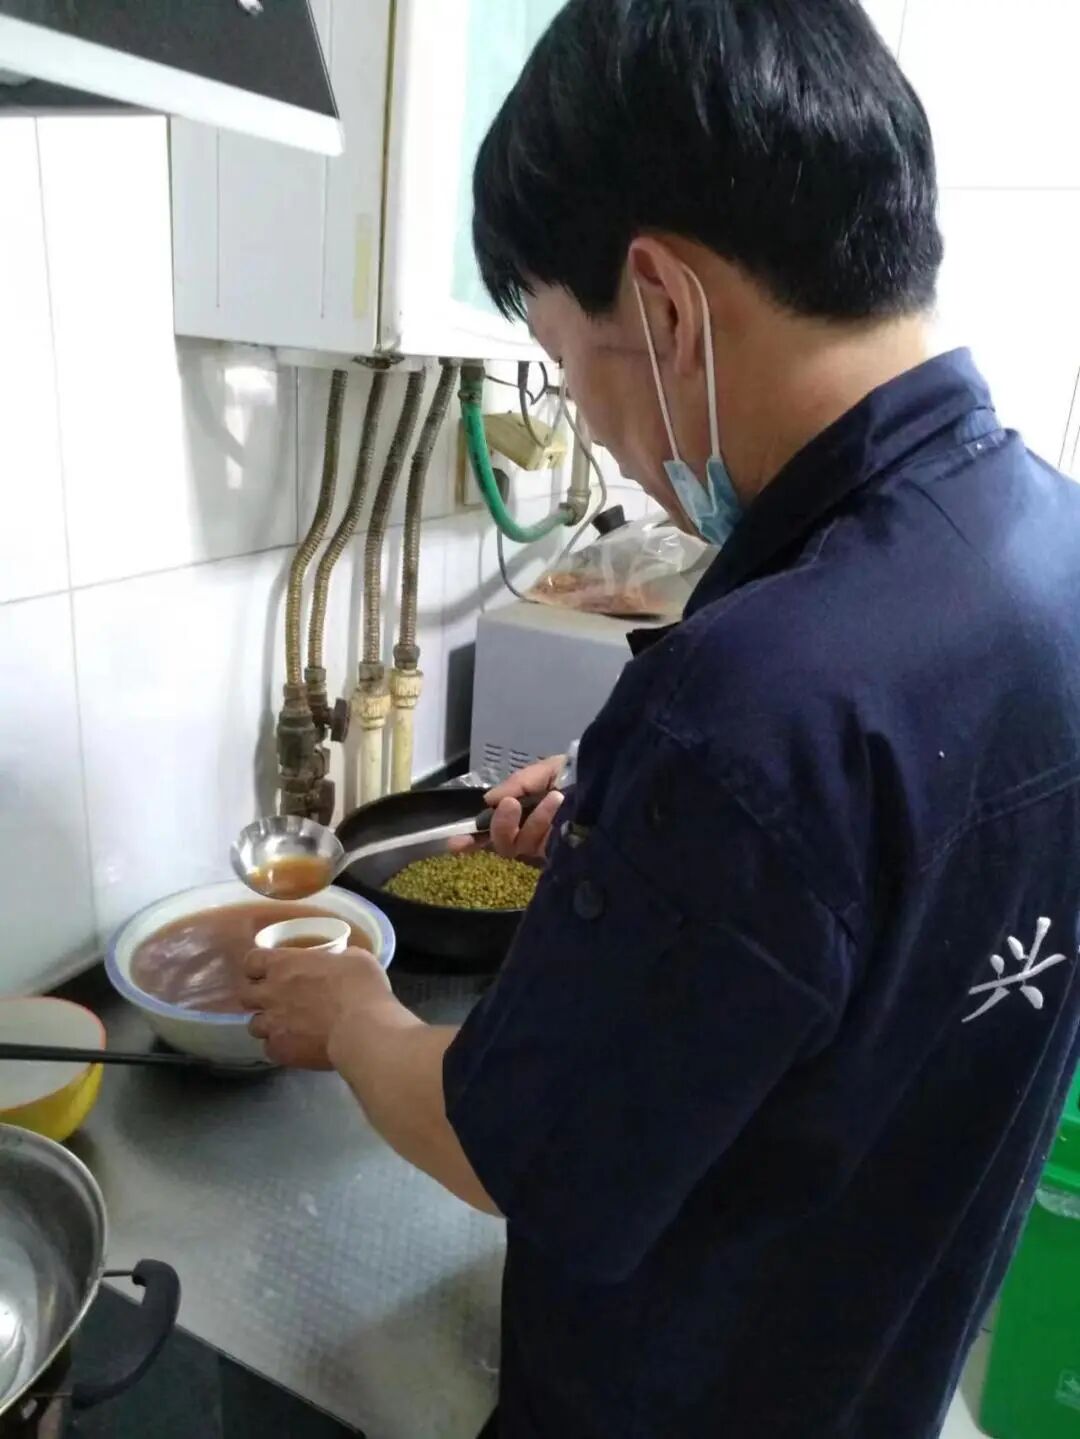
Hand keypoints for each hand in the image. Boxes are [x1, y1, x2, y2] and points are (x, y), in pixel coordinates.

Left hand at [239, 946, 395, 1068]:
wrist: (362, 1029)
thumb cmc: (361, 987)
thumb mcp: (355, 958)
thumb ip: (337, 960)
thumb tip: (341, 962)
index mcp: (284, 964)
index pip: (252, 961)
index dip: (258, 967)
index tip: (269, 971)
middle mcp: (270, 993)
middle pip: (246, 995)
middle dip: (258, 998)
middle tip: (278, 1001)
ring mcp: (272, 1024)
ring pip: (254, 1025)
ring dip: (268, 1024)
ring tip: (288, 1028)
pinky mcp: (280, 1051)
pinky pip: (270, 1049)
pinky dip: (280, 1047)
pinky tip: (297, 1047)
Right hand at [452, 755, 565, 860]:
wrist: (611, 779)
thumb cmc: (575, 773)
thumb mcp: (543, 770)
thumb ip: (517, 783)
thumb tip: (489, 800)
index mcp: (521, 813)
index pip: (491, 832)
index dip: (472, 839)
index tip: (454, 843)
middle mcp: (529, 832)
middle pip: (502, 843)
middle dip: (501, 825)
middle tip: (509, 803)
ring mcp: (545, 845)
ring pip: (522, 844)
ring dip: (534, 820)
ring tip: (554, 796)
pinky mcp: (563, 852)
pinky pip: (546, 844)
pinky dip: (547, 821)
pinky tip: (558, 801)